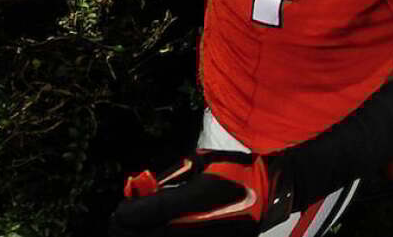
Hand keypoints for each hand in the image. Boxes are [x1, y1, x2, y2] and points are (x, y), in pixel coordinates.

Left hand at [110, 150, 290, 236]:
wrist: (273, 188)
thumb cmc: (234, 168)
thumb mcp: (198, 163)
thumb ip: (169, 179)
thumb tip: (140, 188)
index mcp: (200, 198)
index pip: (154, 212)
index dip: (129, 214)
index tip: (120, 211)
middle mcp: (205, 224)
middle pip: (155, 235)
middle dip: (131, 229)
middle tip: (122, 221)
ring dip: (146, 235)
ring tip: (137, 227)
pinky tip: (160, 230)